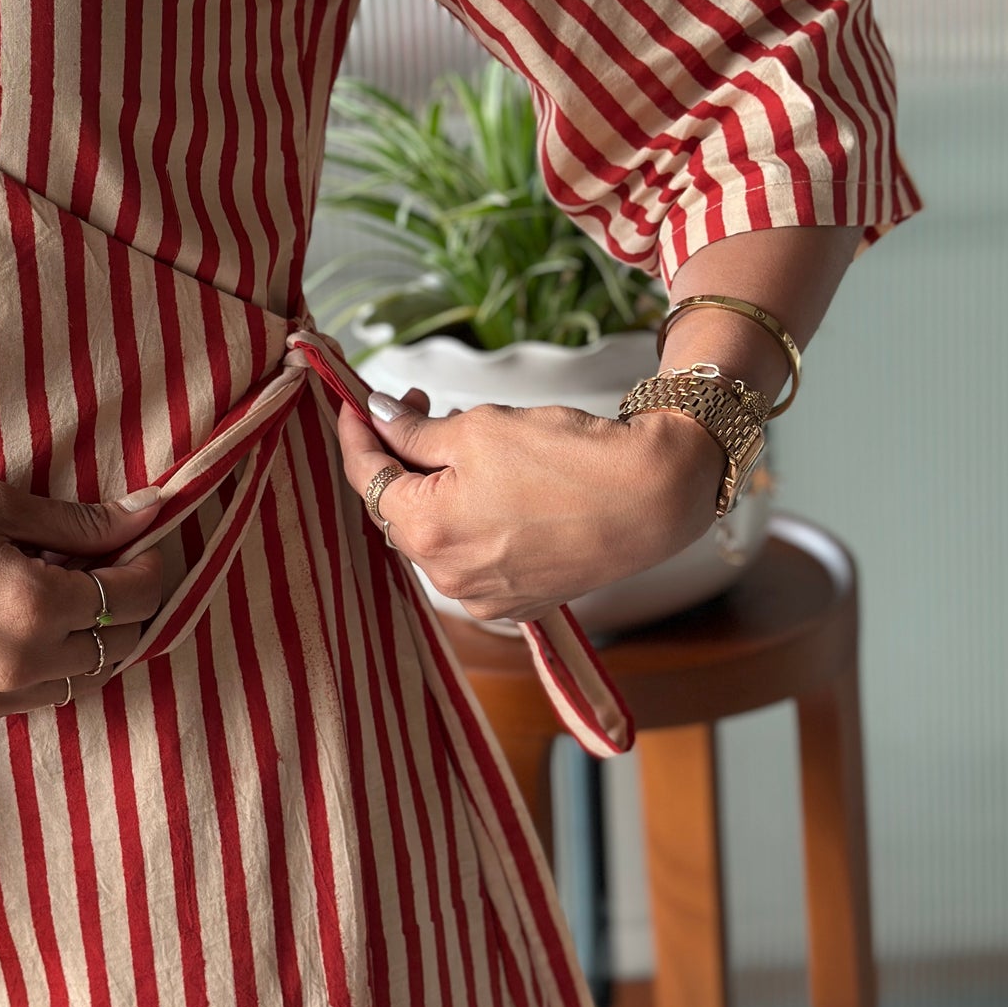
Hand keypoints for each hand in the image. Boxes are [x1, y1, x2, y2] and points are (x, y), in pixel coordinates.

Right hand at [0, 481, 167, 730]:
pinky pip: (37, 698)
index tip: (144, 541)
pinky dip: (50, 665)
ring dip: (93, 640)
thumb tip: (148, 510)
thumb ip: (79, 520)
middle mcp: (22, 665)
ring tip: (65, 595)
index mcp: (34, 607)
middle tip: (108, 564)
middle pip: (121, 644)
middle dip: (127, 603)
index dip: (150, 565)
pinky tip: (23, 626)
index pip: (135, 597)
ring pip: (85, 680)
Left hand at [337, 388, 724, 620]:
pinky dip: (470, 523)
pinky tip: (496, 489)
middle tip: (420, 408)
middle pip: (399, 509)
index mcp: (426, 529)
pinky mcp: (515, 602)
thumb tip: (379, 417)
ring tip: (467, 446)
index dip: (357, 434)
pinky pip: (472, 559)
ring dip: (436, 491)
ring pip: (435, 536)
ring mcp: (481, 596)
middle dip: (401, 458)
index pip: (367, 476)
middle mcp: (446, 575)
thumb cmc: (570, 459)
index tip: (357, 404)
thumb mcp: (480, 427)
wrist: (651, 499)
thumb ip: (417, 431)